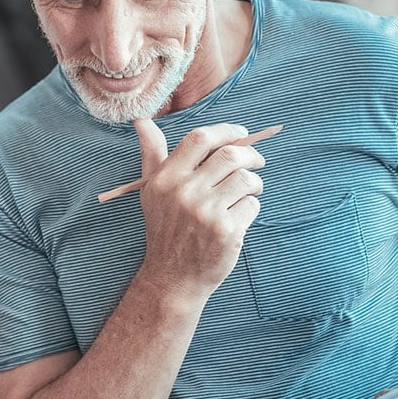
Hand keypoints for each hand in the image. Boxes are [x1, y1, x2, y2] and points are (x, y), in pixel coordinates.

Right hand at [134, 120, 265, 297]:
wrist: (172, 277)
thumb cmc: (165, 228)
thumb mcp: (152, 191)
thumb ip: (151, 154)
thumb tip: (141, 121)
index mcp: (166, 179)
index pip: (200, 138)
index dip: (226, 131)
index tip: (241, 133)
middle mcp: (184, 193)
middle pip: (230, 155)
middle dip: (251, 155)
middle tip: (255, 162)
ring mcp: (206, 213)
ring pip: (246, 179)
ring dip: (255, 182)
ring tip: (249, 190)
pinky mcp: (226, 232)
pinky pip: (252, 205)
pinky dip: (251, 207)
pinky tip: (239, 215)